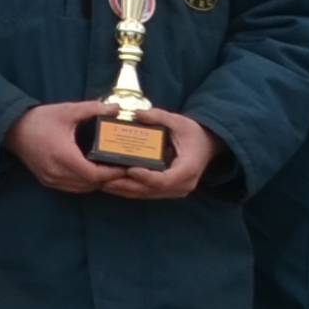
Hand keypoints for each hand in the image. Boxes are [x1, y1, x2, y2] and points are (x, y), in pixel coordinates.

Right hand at [4, 102, 113, 192]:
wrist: (11, 129)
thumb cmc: (39, 119)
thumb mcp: (67, 110)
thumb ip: (92, 109)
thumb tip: (115, 108)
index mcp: (64, 156)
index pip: (94, 175)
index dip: (112, 173)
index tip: (125, 166)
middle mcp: (57, 172)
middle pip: (90, 184)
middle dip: (107, 178)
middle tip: (120, 167)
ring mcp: (50, 179)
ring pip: (81, 189)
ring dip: (95, 182)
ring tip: (107, 170)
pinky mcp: (46, 180)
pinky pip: (71, 188)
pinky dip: (83, 183)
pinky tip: (89, 172)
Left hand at [93, 111, 217, 201]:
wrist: (206, 146)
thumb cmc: (192, 133)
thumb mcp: (179, 121)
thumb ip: (159, 117)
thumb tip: (137, 113)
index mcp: (188, 169)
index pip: (165, 180)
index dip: (146, 177)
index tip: (129, 169)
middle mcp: (183, 184)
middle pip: (151, 190)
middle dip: (127, 185)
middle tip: (104, 179)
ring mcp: (176, 190)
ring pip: (147, 194)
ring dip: (124, 190)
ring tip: (102, 183)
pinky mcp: (168, 191)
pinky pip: (147, 193)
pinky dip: (129, 189)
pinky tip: (112, 184)